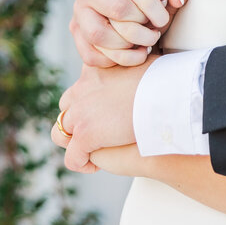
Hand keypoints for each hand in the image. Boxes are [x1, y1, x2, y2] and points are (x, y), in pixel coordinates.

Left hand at [51, 57, 158, 171]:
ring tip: (91, 150)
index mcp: (93, 69)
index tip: (105, 111)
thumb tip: (140, 58)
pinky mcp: (85, 135)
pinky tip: (95, 166)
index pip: (79, 87)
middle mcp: (81, 90)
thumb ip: (130, 61)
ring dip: (74, 142)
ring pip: (60, 132)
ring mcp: (80, 113)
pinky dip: (81, 163)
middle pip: (66, 108)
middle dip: (78, 121)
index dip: (88, 101)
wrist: (165, 93)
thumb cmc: (163, 77)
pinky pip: (73, 157)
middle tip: (99, 132)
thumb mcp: (141, 60)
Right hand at [71, 0, 191, 67]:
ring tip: (148, 37)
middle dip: (147, 18)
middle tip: (160, 19)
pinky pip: (92, 54)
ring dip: (131, 42)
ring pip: (100, 35)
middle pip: (119, 9)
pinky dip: (118, 58)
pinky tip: (136, 50)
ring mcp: (79, 10)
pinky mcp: (78, 32)